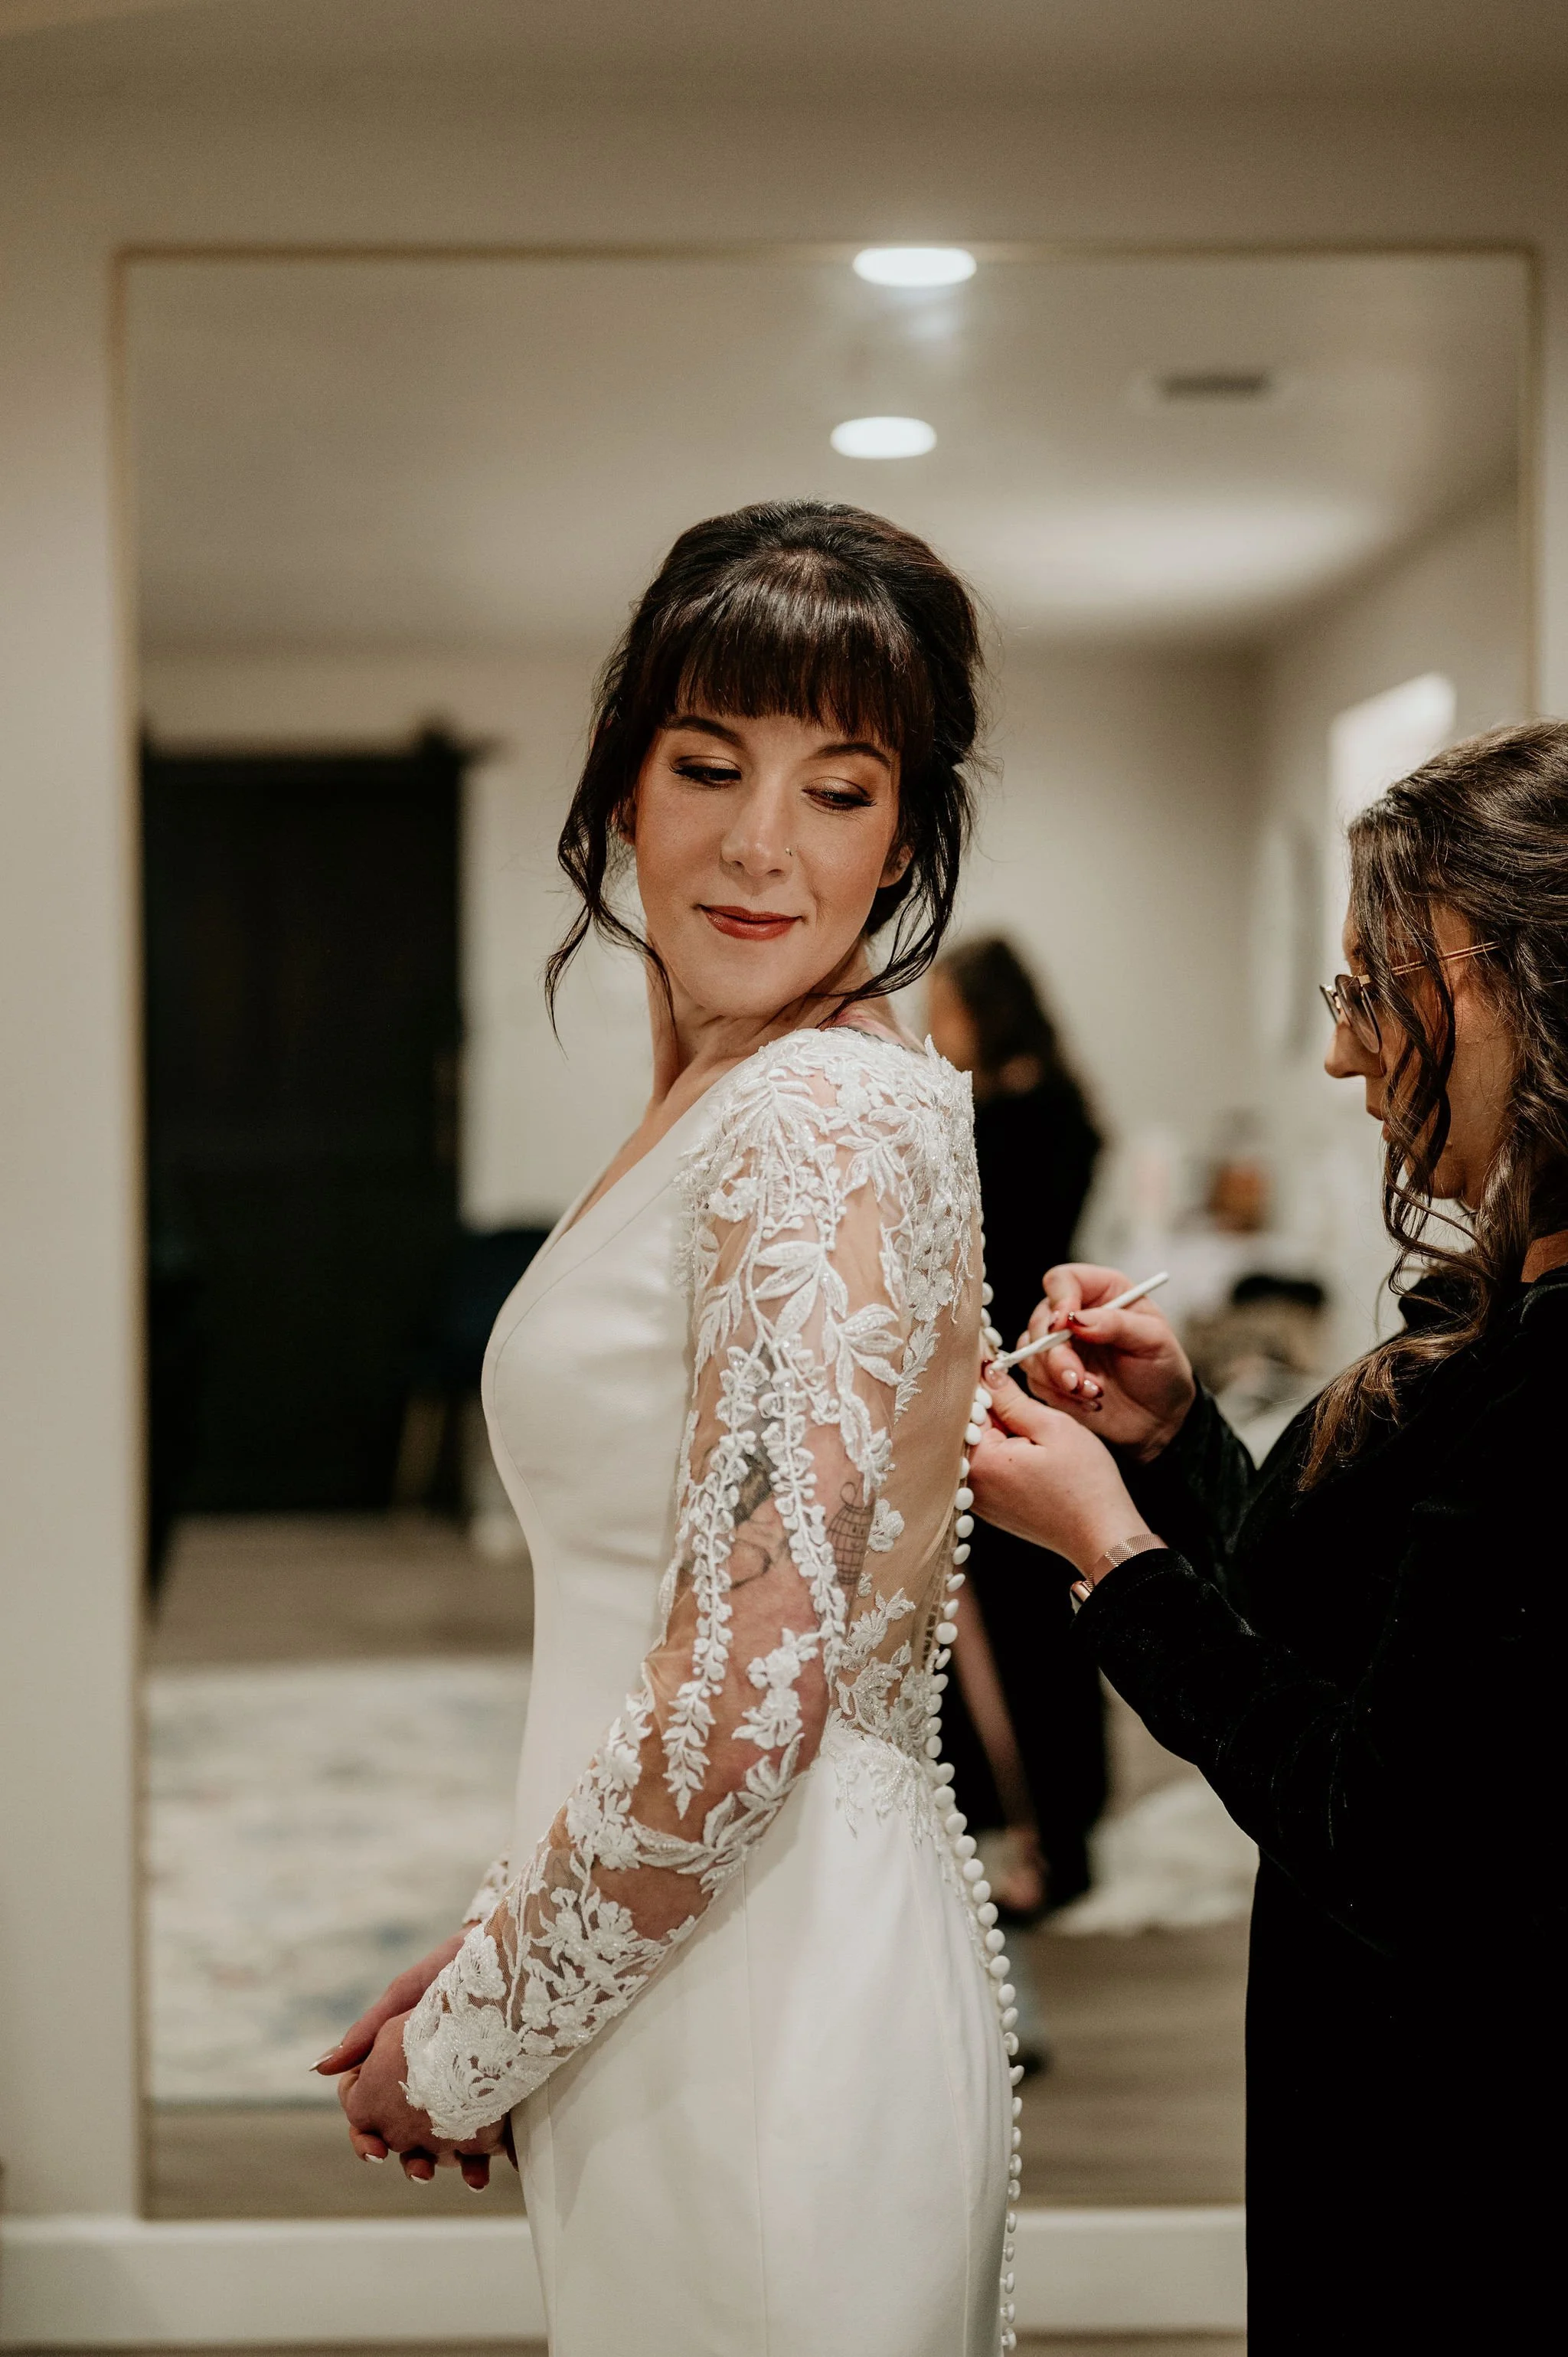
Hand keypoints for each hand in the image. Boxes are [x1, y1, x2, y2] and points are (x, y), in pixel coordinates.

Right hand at [318, 1935, 479, 2180]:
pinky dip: (485, 2156)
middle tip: (419, 2171)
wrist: (506, 1952)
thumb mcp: (404, 1996)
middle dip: (411, 2161)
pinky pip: (490, 2133)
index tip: (374, 2150)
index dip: (368, 2137)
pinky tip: (488, 2167)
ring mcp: (465, 2089)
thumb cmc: (449, 1967)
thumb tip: (318, 2069)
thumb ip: (367, 2033)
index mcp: (398, 2065)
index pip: (373, 2114)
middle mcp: (429, 2083)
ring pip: (447, 2143)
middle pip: (409, 2138)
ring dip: (448, 2165)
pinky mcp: (499, 2090)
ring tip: (461, 2177)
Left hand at [968, 1372, 1143, 1572]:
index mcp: (980, 1461)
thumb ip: (1011, 1399)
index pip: (966, 1405)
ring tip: (1028, 1419)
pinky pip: (988, 1466)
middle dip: (989, 1403)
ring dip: (998, 1427)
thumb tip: (986, 1372)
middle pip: (968, 1426)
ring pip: (979, 1445)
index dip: (981, 1379)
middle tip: (1012, 1384)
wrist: (1102, 1536)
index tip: (990, 1356)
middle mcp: (970, 1483)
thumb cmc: (1085, 1484)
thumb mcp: (1053, 1428)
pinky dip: (1003, 1449)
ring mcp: (979, 1499)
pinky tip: (1029, 1447)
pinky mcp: (992, 1507)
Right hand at [1013, 1263, 1193, 1459]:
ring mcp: (1059, 1345)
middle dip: (1057, 1355)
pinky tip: (1088, 1402)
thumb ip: (1116, 1324)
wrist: (1159, 1417)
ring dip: (1059, 1378)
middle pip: (1040, 1321)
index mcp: (1102, 1292)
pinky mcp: (1050, 1375)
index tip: (1063, 1326)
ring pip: (1032, 1352)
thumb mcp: (1153, 1341)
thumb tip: (1076, 1319)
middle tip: (1077, 1380)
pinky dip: (1059, 1395)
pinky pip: (1035, 1380)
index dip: (1058, 1300)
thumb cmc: (1163, 1371)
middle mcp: (1075, 1314)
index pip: (1062, 1280)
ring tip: (1095, 1393)